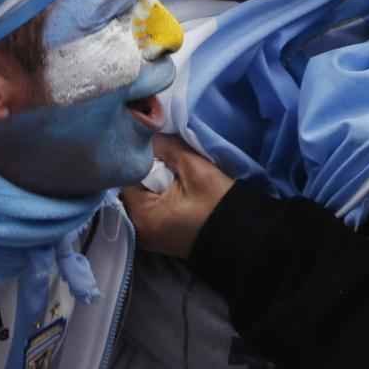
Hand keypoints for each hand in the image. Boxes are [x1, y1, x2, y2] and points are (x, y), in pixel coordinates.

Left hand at [121, 134, 234, 258]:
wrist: (243, 238)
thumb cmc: (218, 205)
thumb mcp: (194, 169)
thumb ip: (167, 147)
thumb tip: (149, 130)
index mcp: (141, 215)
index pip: (126, 175)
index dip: (139, 156)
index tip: (151, 142)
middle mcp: (138, 228)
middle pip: (132, 186)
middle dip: (145, 167)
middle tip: (161, 151)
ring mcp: (147, 233)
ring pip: (141, 194)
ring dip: (152, 179)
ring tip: (168, 163)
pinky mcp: (159, 233)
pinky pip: (150, 204)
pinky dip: (158, 192)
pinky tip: (172, 181)